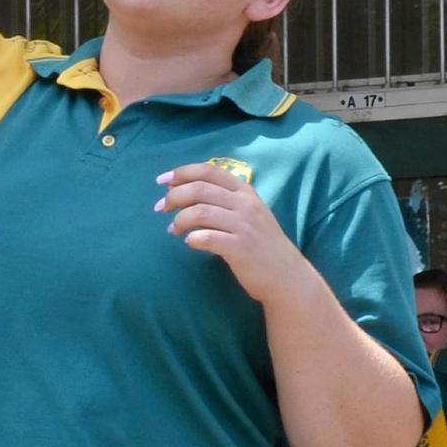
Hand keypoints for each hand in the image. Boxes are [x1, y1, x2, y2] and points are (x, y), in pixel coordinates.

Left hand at [157, 160, 301, 305]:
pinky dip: (192, 238)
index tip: (162, 180)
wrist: (286, 275)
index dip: (182, 172)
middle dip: (174, 196)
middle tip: (161, 208)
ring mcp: (243, 226)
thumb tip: (186, 190)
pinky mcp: (240, 248)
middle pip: (199, 189)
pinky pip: (207, 237)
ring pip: (199, 212)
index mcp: (245, 191)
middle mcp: (244, 204)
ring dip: (180, 219)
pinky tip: (189, 242)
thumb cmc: (262, 243)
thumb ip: (224, 199)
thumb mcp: (249, 212)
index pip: (209, 170)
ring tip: (174, 229)